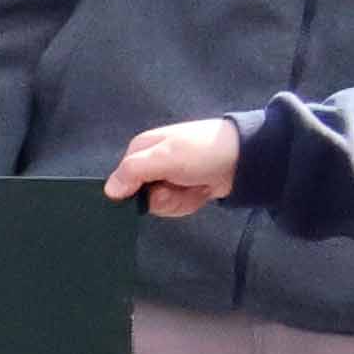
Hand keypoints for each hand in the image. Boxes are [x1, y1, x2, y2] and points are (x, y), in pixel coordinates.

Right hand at [104, 120, 240, 216]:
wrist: (245, 158)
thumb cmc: (203, 152)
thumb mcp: (165, 158)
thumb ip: (133, 172)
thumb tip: (108, 191)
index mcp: (141, 148)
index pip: (121, 180)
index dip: (136, 190)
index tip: (155, 188)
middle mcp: (152, 162)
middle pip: (141, 197)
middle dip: (163, 198)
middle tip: (181, 185)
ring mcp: (169, 177)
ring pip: (159, 204)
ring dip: (179, 200)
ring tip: (196, 186)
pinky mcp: (184, 188)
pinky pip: (175, 205)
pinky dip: (190, 201)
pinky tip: (202, 191)